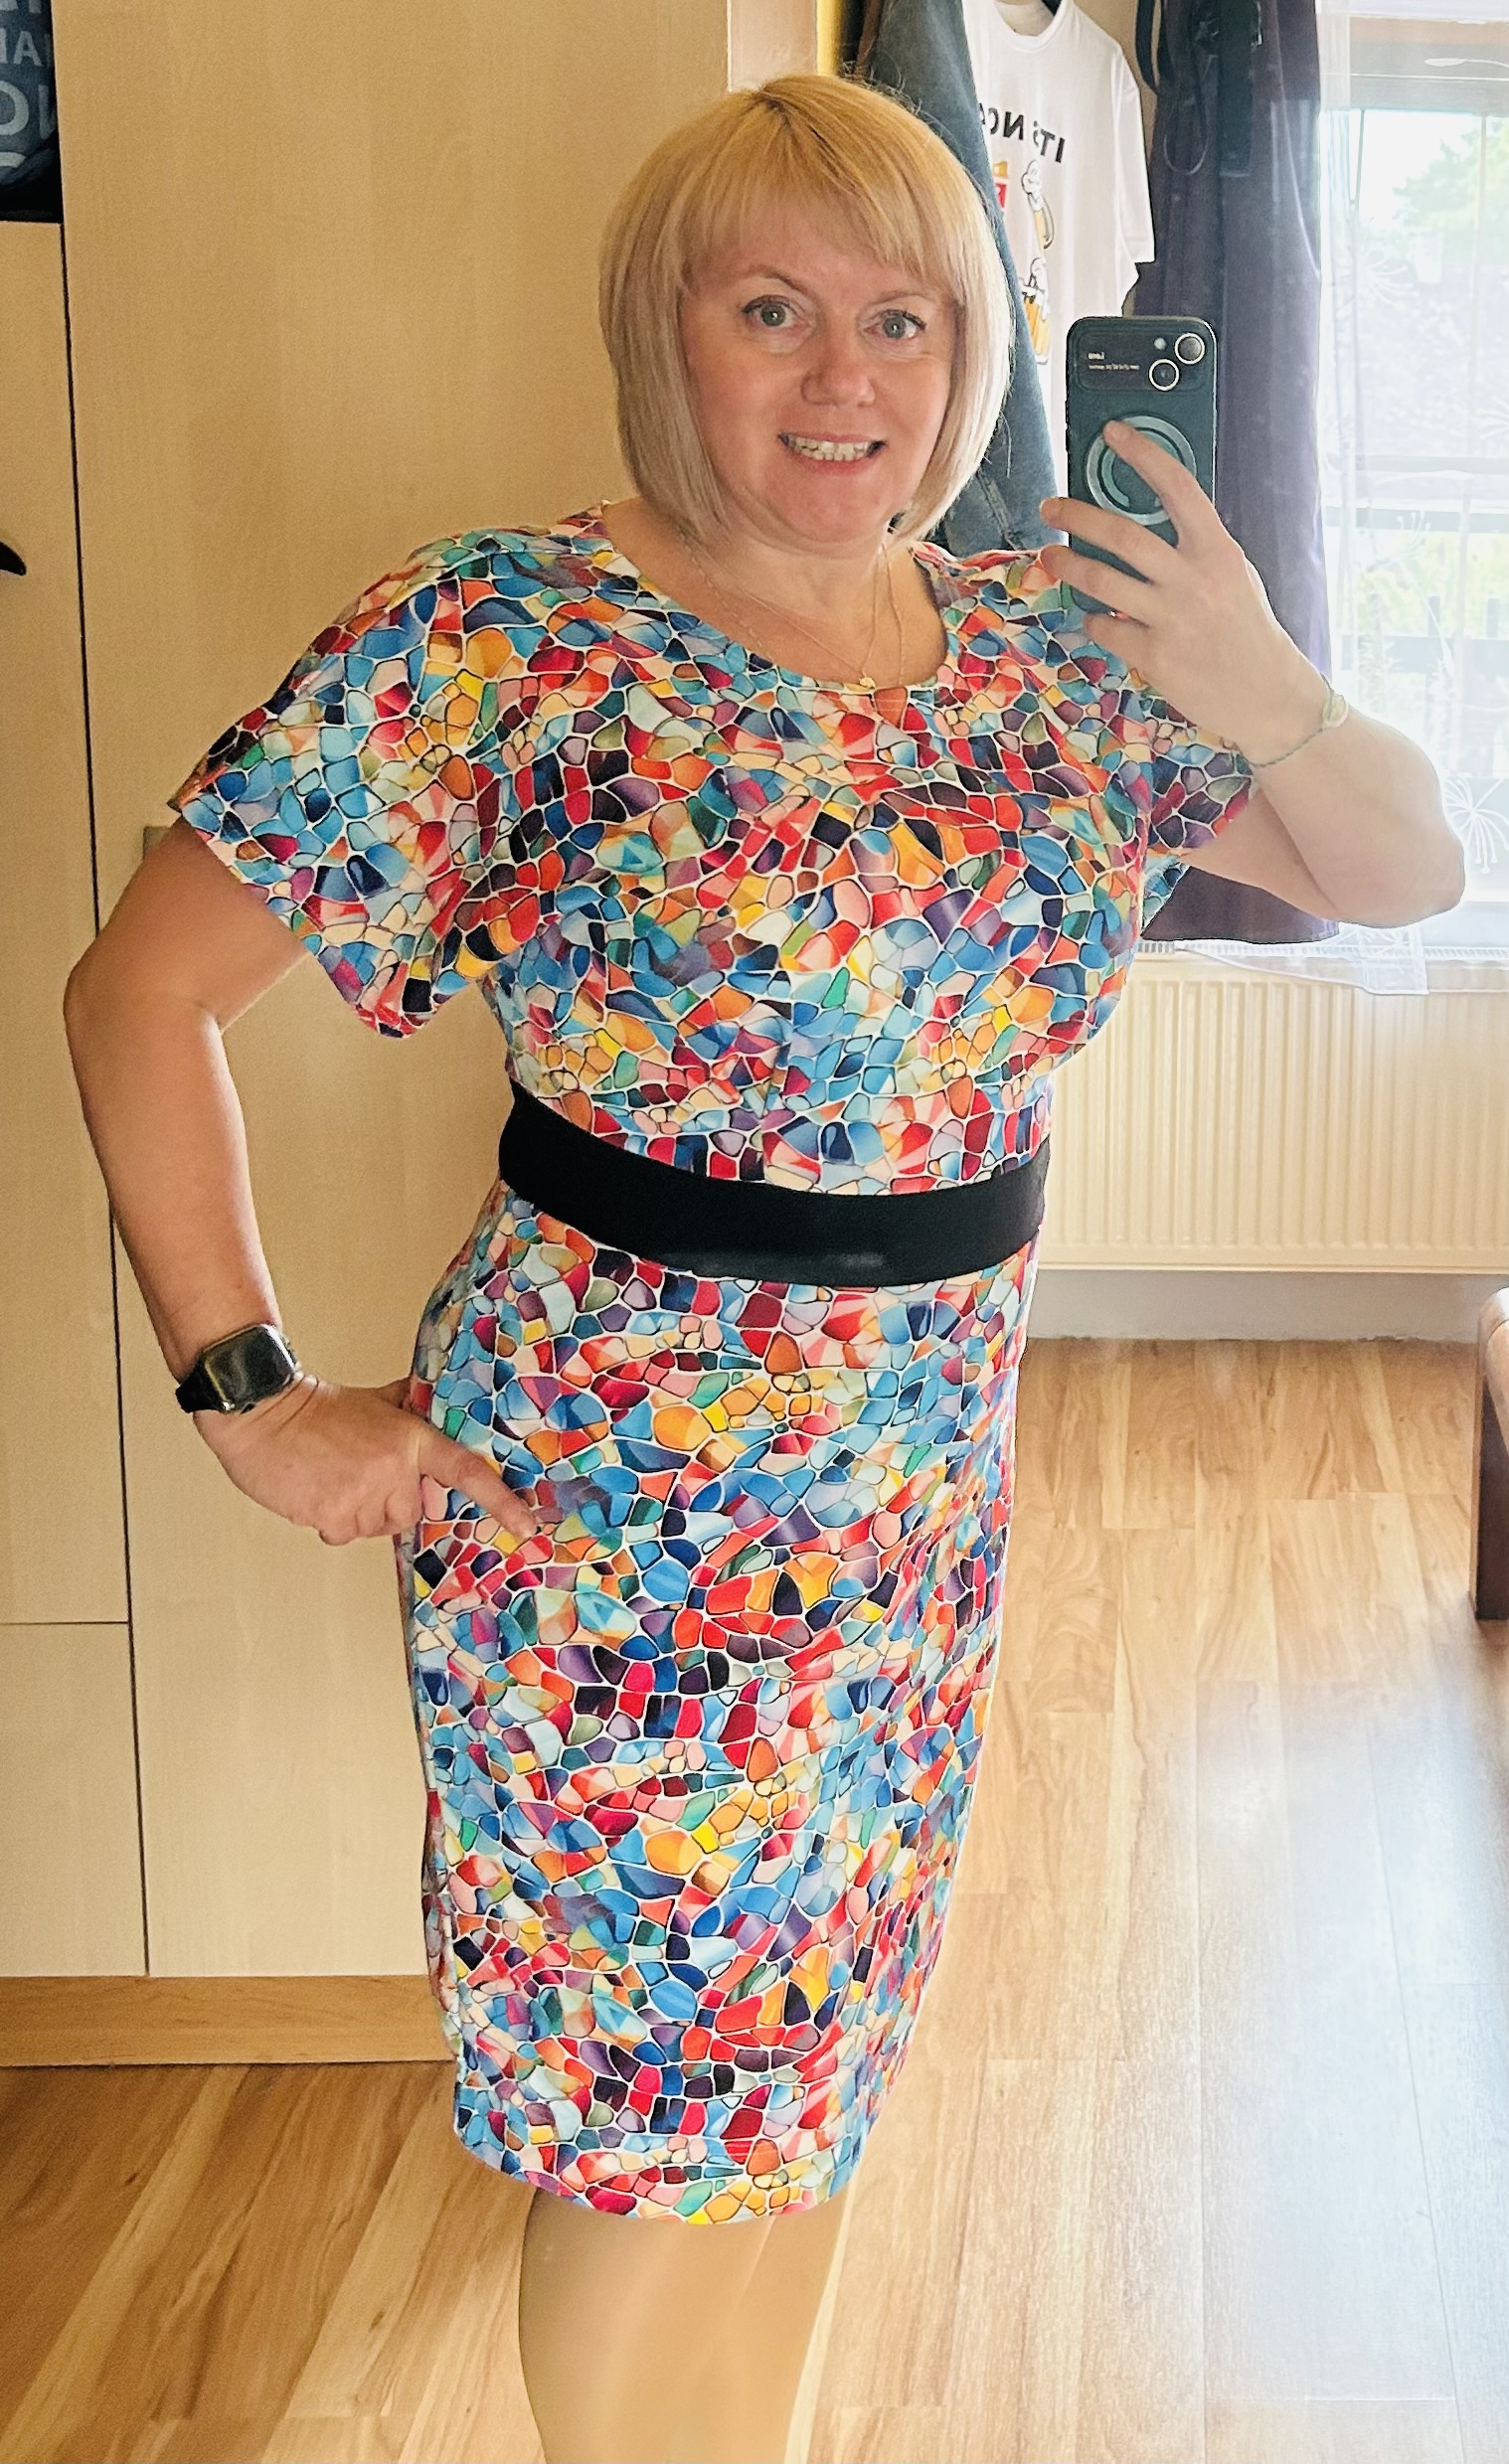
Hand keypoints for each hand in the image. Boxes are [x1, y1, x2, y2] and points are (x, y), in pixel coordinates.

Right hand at [196, 1372, 541, 1546]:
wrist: (265, 1414)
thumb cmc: (318, 1408)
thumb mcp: (376, 1401)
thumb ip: (411, 1409)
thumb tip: (436, 1402)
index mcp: (411, 1439)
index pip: (466, 1472)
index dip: (501, 1500)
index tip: (527, 1525)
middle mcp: (394, 1471)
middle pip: (411, 1511)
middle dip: (390, 1499)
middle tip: (360, 1470)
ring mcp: (364, 1497)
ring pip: (377, 1526)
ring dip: (360, 1510)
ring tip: (334, 1477)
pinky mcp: (334, 1518)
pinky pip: (346, 1535)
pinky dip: (334, 1520)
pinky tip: (317, 1490)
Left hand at [1039, 421, 1323, 761]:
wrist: (1264, 691)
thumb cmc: (1246, 628)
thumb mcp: (1232, 574)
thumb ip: (1195, 547)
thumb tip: (1150, 516)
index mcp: (1216, 550)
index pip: (1177, 487)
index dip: (1143, 455)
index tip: (1113, 433)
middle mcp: (1193, 579)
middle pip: (1121, 534)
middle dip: (1076, 516)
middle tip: (1050, 507)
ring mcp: (1172, 619)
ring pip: (1101, 581)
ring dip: (1067, 564)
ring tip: (1051, 556)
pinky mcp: (1155, 656)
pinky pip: (1106, 627)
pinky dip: (1093, 620)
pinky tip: (1094, 617)